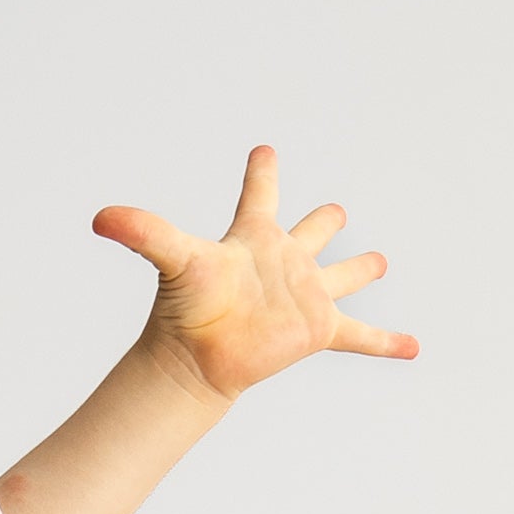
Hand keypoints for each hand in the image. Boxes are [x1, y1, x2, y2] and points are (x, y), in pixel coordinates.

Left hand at [92, 145, 416, 399]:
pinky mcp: (320, 329)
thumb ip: (144, 232)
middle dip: (323, 221)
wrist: (198, 362)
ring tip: (380, 261)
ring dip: (360, 269)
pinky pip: (362, 336)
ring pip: (341, 276)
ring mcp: (304, 296)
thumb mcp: (173, 260)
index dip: (262, 174)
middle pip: (309, 234)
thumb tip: (100, 216)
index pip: (260, 196)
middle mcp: (283, 263)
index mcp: (253, 240)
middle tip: (334, 210)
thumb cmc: (187, 310)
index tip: (263, 152)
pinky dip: (388, 343)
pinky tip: (413, 347)